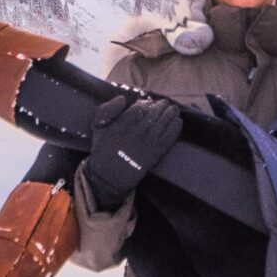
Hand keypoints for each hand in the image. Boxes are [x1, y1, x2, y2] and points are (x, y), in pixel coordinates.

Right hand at [81, 90, 184, 208]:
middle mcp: (133, 135)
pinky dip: (174, 129)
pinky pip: (167, 139)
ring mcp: (145, 145)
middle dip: (160, 107)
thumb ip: (107, 110)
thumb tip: (122, 99)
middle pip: (151, 115)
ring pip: (161, 125)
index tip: (149, 103)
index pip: (137, 110)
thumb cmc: (103, 150)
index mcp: (119, 127)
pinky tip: (178, 121)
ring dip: (170, 114)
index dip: (145, 104)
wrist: (109, 177)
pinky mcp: (153, 155)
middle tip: (165, 103)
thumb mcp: (98, 128)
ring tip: (173, 109)